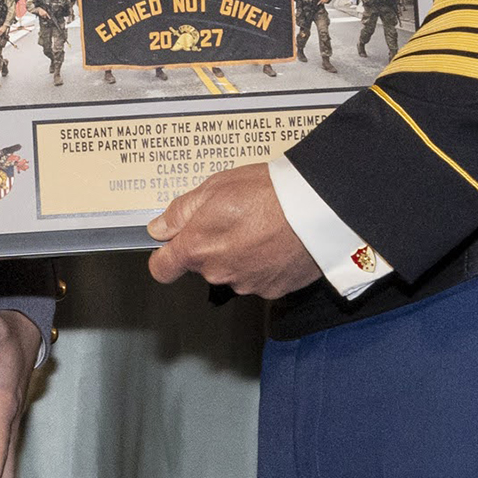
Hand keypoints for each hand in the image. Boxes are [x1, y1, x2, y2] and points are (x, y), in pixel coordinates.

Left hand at [146, 161, 321, 298]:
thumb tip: (160, 228)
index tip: (173, 245)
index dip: (165, 256)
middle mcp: (219, 273)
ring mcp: (247, 284)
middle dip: (212, 244)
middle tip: (233, 217)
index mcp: (198, 248)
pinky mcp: (273, 289)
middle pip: (203, 265)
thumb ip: (181, 212)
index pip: (162, 268)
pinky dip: (264, 264)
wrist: (316, 208)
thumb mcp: (215, 188)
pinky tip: (276, 242)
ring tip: (261, 227)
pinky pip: (260, 278)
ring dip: (240, 255)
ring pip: (233, 272)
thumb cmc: (269, 193)